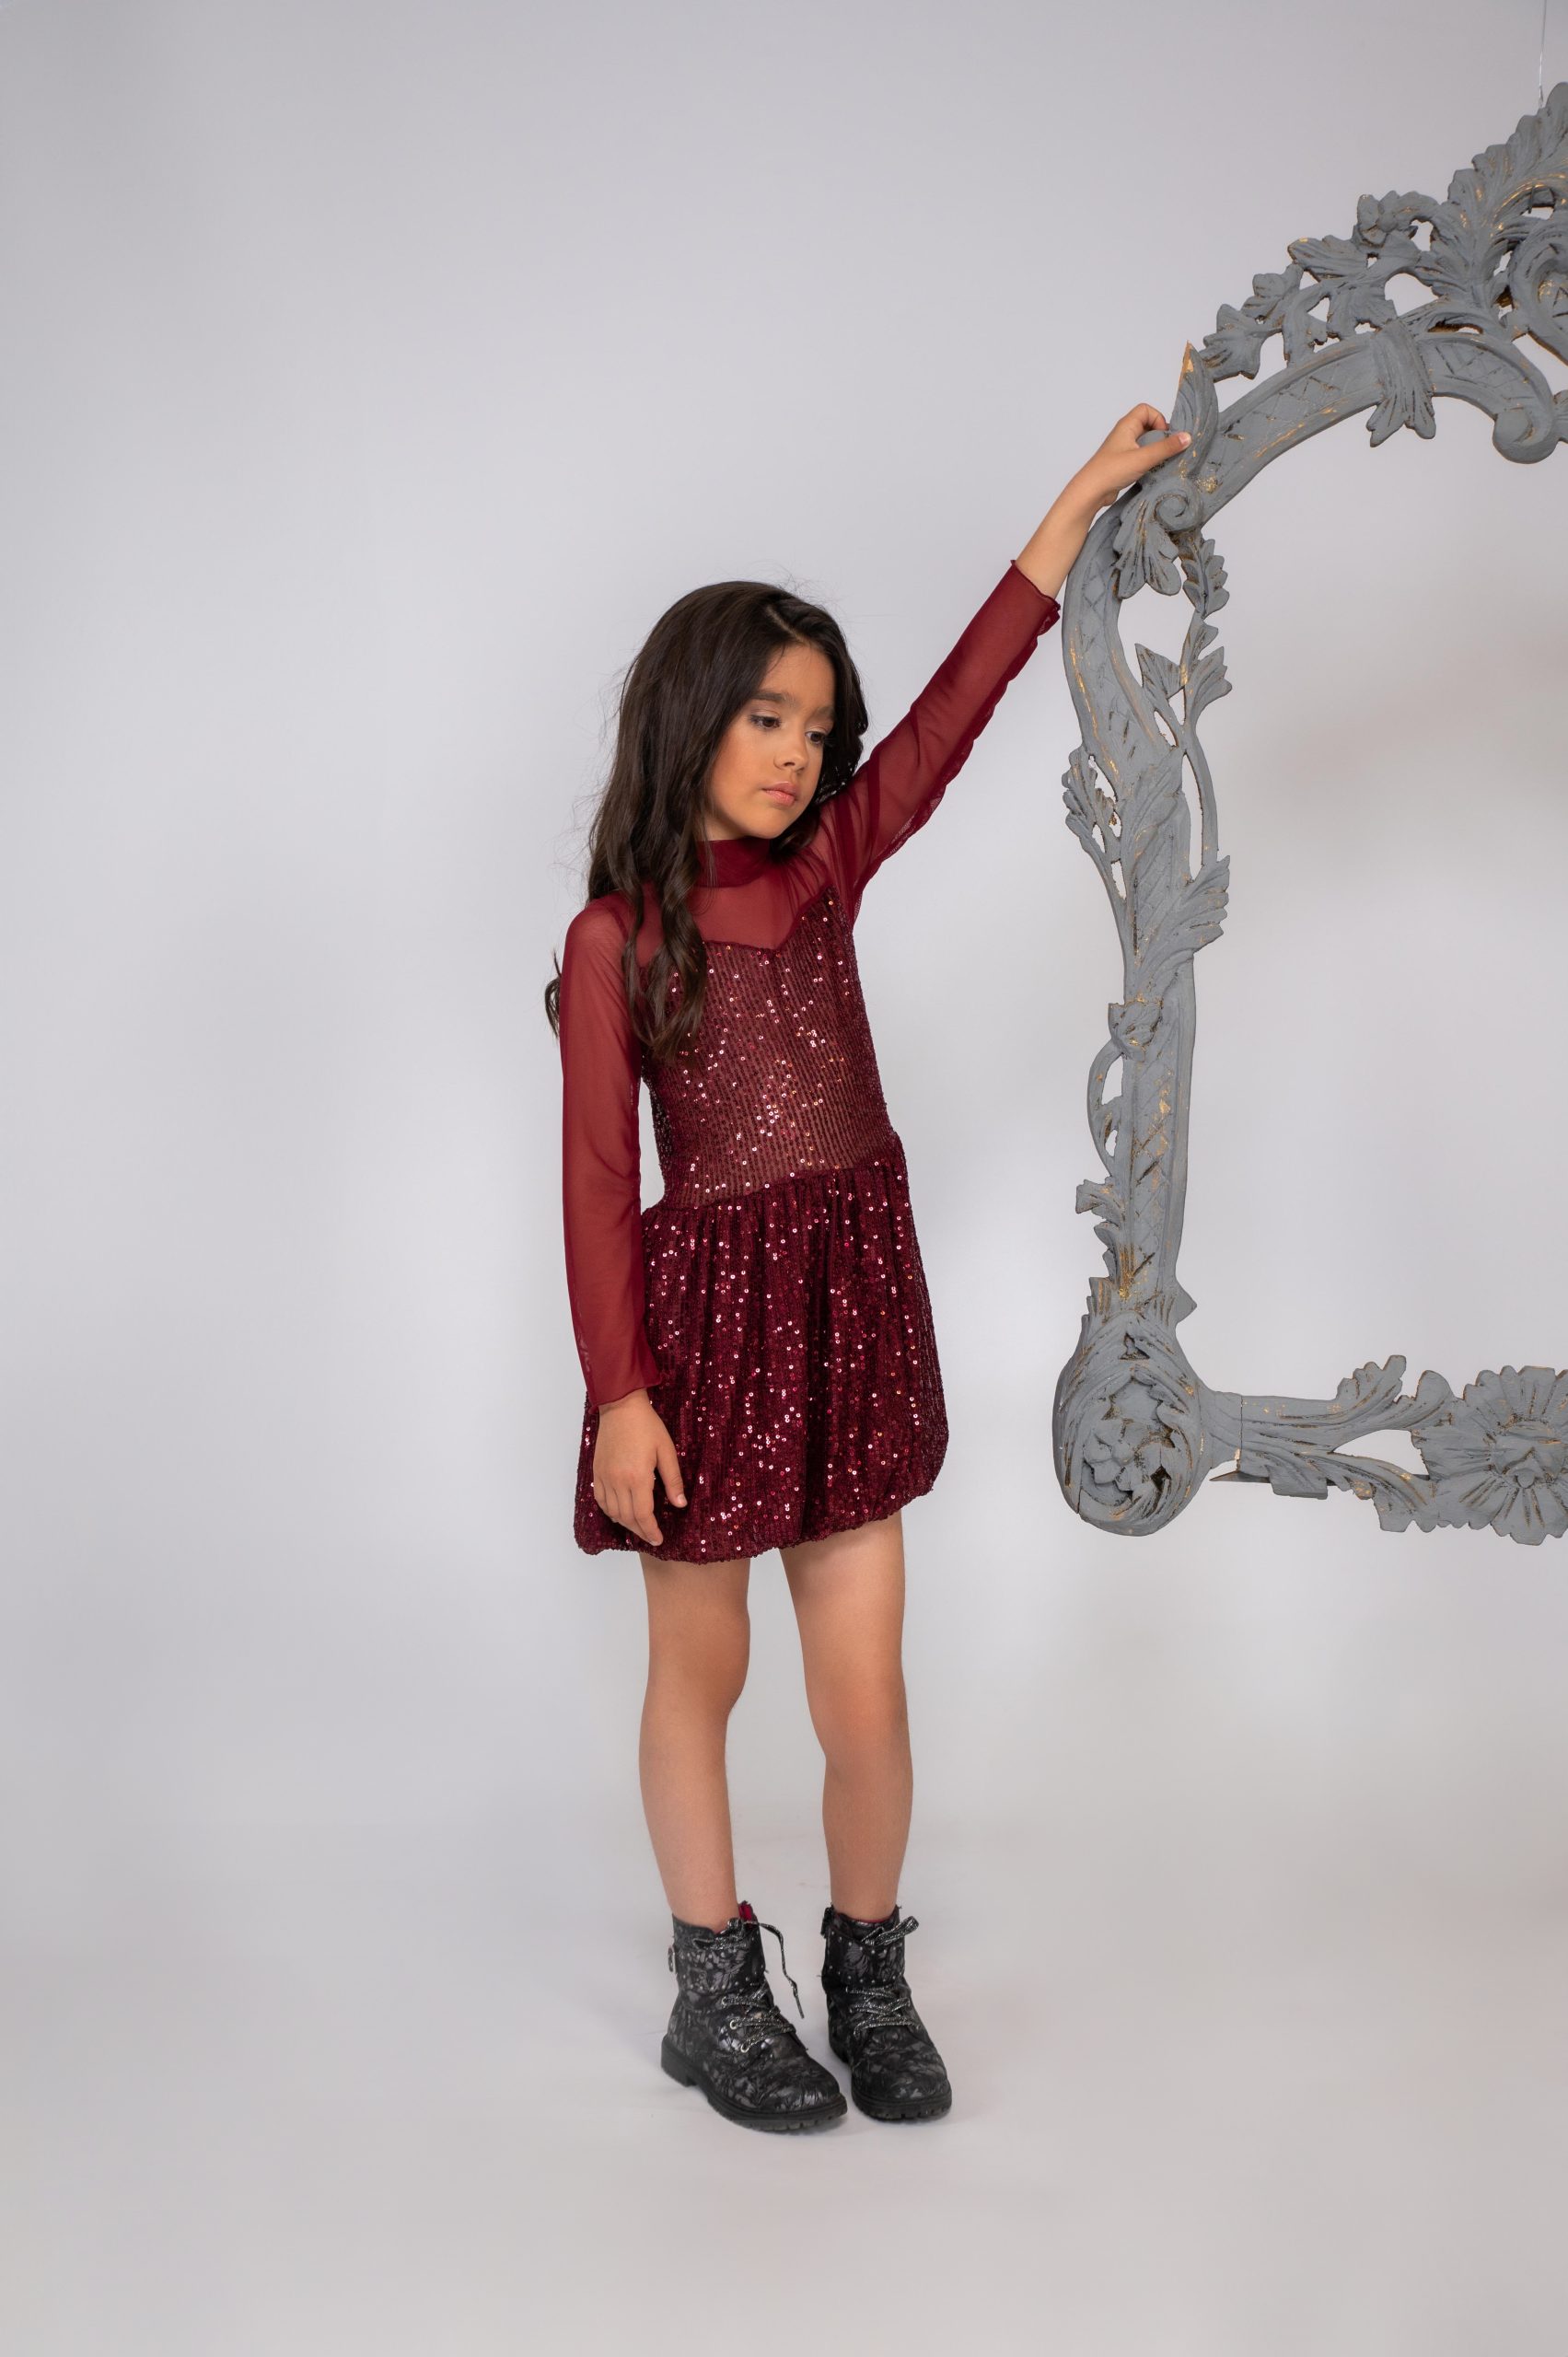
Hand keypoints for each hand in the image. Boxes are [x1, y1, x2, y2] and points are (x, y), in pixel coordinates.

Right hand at [592, 1391, 687, 1547]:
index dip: (651, 1531)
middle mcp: (618, 1481)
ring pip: (613, 1512)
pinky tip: (620, 1513)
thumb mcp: (667, 1451)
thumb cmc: (647, 1426)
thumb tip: (680, 1504)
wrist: (621, 1407)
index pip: (643, 1515)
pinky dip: (610, 1511)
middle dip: (640, 1531)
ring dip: (626, 1523)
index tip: (658, 1539)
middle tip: (651, 1537)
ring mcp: (605, 1477)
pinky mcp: (598, 1471)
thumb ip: (673, 1480)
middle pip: (627, 1517)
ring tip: (639, 1527)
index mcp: (638, 1477)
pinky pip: (600, 1500)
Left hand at [1069, 402, 1189, 518]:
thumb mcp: (1143, 458)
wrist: (1090, 492)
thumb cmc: (1111, 471)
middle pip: (1148, 425)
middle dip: (1160, 435)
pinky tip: (1154, 471)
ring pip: (1145, 442)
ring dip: (1156, 449)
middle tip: (1166, 450)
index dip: (1158, 419)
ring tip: (1162, 461)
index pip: (1146, 409)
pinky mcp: (1124, 463)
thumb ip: (1166, 448)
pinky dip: (1150, 460)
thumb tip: (1187, 437)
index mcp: (1126, 426)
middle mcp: (1124, 434)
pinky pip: (1141, 455)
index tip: (1164, 435)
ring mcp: (1123, 449)